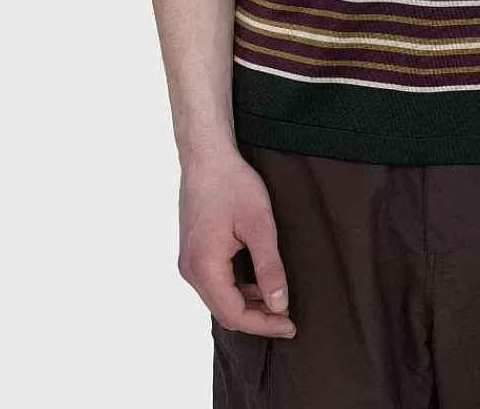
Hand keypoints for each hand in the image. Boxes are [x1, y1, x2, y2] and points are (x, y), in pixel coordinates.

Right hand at [177, 145, 297, 337]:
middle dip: (257, 318)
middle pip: (224, 311)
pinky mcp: (193, 252)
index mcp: (204, 266)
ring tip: (277, 303)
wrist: (207, 156)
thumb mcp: (260, 225)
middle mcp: (190, 269)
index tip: (290, 324)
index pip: (234, 314)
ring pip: (219, 298)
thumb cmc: (233, 184)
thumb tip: (279, 304)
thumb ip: (269, 267)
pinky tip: (257, 283)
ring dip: (247, 304)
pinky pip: (214, 283)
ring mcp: (189, 261)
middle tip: (288, 318)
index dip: (263, 324)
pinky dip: (237, 289)